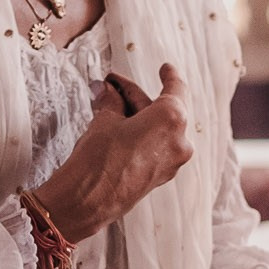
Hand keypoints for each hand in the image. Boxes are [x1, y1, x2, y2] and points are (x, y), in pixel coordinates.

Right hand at [31, 62, 193, 242]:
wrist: (88, 201)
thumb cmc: (98, 159)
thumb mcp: (104, 120)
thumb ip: (112, 101)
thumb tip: (108, 91)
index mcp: (172, 119)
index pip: (176, 88)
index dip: (169, 75)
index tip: (165, 67)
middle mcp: (179, 141)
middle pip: (162, 109)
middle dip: (135, 97)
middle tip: (111, 87)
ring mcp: (173, 162)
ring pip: (158, 129)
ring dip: (136, 116)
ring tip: (107, 106)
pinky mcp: (161, 176)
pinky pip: (155, 147)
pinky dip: (141, 135)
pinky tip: (118, 128)